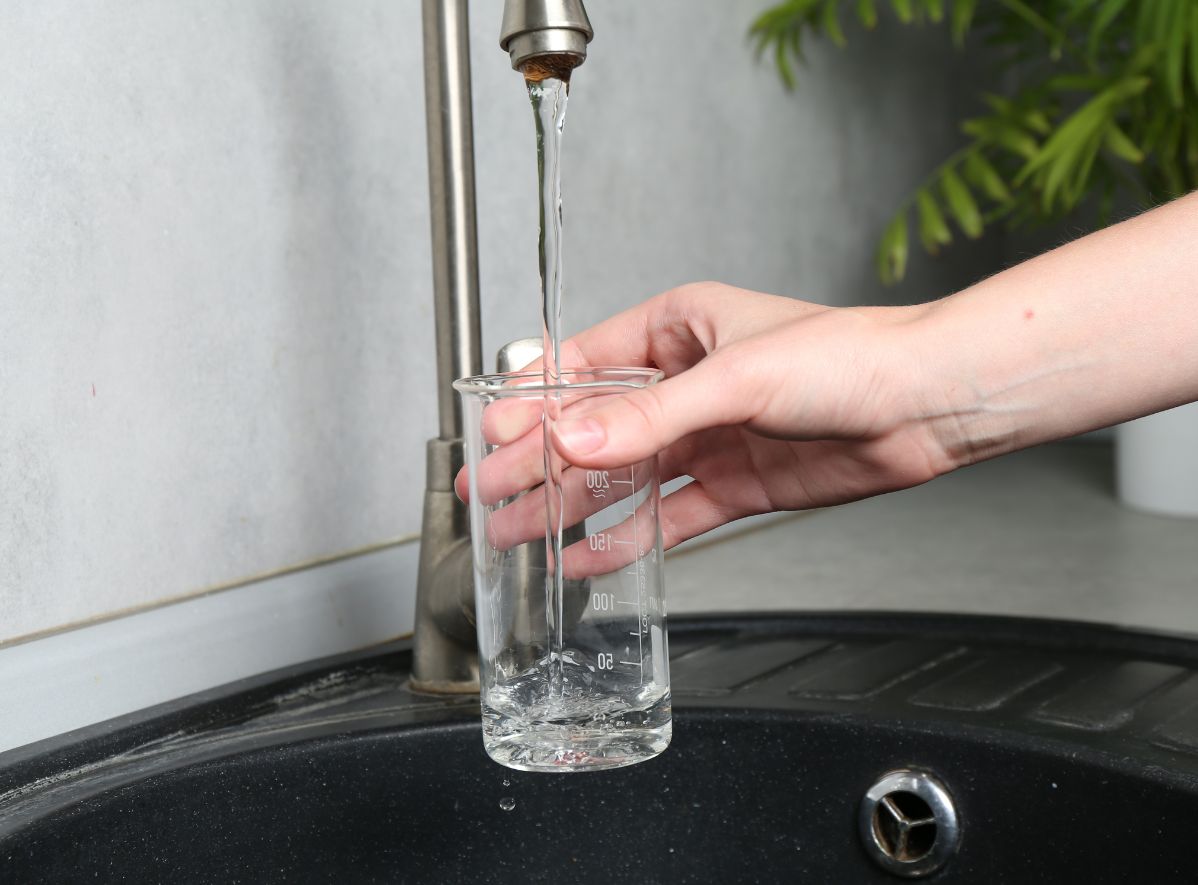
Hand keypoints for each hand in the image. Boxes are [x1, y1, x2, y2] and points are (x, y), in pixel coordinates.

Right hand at [456, 281, 947, 549]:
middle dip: (538, 463)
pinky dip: (628, 537)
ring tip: (520, 536)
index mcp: (676, 330)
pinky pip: (666, 516)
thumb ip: (650, 416)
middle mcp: (685, 384)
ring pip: (622, 476)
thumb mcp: (736, 379)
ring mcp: (706, 437)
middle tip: (489, 497)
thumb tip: (572, 436)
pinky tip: (590, 557)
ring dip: (570, 507)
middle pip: (593, 428)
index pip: (583, 365)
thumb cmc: (847, 357)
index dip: (533, 403)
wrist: (923, 406)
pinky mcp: (731, 485)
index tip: (492, 435)